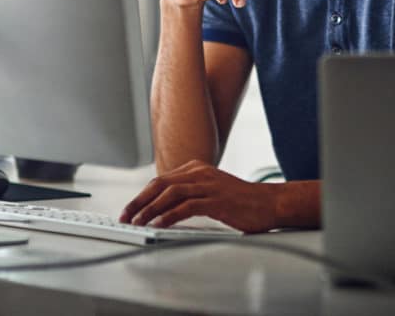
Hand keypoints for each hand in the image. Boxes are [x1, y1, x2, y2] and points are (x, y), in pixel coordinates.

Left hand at [119, 160, 278, 232]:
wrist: (270, 203)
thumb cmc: (241, 202)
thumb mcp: (211, 192)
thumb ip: (189, 195)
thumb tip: (163, 210)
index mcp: (196, 169)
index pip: (160, 181)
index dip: (141, 196)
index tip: (129, 210)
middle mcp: (200, 173)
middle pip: (160, 184)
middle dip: (138, 201)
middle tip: (125, 217)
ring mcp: (208, 185)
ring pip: (170, 194)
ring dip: (149, 209)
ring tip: (137, 223)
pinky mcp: (217, 200)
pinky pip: (187, 207)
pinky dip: (169, 216)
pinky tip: (159, 225)